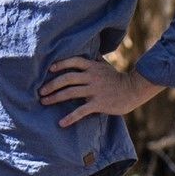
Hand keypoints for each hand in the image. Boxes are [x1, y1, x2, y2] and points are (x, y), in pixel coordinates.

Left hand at [41, 56, 160, 127]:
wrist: (133, 90)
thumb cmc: (117, 78)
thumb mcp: (105, 66)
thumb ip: (93, 60)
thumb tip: (85, 53)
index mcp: (92, 66)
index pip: (73, 62)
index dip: (60, 64)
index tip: (49, 70)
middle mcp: (91, 76)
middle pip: (67, 78)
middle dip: (52, 84)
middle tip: (40, 91)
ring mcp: (94, 90)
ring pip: (70, 93)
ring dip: (55, 98)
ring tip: (44, 102)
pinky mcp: (98, 103)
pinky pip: (81, 111)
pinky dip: (70, 117)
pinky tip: (61, 123)